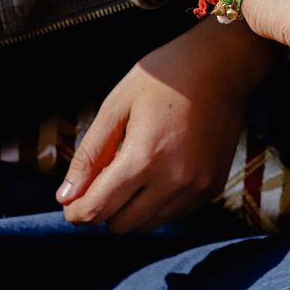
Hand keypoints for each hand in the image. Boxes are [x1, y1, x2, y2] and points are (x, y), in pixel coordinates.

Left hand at [56, 18, 273, 233]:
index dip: (76, 211)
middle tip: (101, 180)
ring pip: (148, 225)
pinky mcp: (212, 187)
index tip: (70, 202)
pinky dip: (157, 204)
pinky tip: (157, 172)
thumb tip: (67, 196)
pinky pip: (174, 214)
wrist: (223, 65)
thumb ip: (89, 155)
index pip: (98, 209)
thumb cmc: (165, 77)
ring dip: (131, 209)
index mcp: (144, 158)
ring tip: (131, 172)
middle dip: (103, 209)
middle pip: (121, 225)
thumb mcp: (116, 106)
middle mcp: (174, 180)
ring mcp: (197, 187)